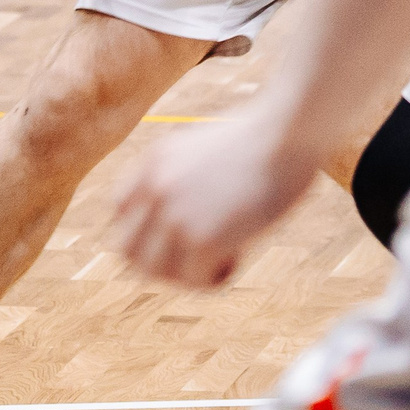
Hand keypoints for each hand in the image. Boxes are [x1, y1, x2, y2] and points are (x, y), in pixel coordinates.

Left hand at [111, 109, 322, 287]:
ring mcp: (175, 214)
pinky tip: (240, 256)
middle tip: (196, 258)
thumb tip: (198, 200)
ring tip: (219, 258)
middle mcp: (155, 187)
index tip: (177, 234)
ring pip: (157, 272)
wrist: (290, 130)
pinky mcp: (204, 237)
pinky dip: (216, 277)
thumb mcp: (211, 143)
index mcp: (155, 161)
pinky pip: (195, 280)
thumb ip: (189, 171)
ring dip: (186, 274)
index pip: (119, 210)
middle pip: (127, 250)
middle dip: (159, 262)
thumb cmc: (267, 133)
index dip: (146, 230)